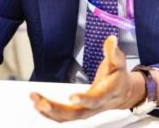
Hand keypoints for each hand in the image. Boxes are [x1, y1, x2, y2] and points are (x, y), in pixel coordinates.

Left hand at [30, 35, 147, 121]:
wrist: (123, 93)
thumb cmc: (119, 77)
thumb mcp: (119, 62)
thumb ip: (113, 52)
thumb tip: (111, 40)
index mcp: (106, 93)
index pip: (95, 99)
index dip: (84, 99)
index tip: (71, 96)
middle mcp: (95, 106)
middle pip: (76, 113)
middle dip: (56, 108)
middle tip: (40, 101)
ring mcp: (86, 111)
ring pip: (67, 117)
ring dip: (49, 111)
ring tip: (35, 100)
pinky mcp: (79, 112)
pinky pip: (64, 118)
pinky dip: (50, 114)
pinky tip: (39, 106)